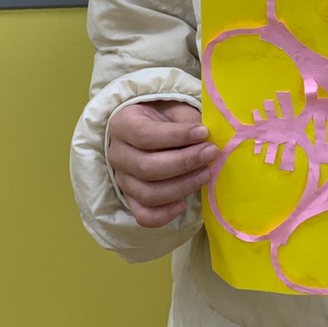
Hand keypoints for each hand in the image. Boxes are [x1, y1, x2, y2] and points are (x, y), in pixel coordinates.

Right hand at [107, 100, 217, 227]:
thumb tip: (207, 137)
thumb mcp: (174, 110)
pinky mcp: (131, 199)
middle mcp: (117, 154)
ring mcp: (122, 180)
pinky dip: (164, 215)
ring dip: (182, 186)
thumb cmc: (166, 118)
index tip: (203, 132)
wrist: (154, 129)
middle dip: (184, 162)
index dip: (176, 136)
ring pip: (148, 193)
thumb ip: (188, 121)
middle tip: (211, 153)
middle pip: (147, 168)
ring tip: (206, 174)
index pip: (145, 135)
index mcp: (122, 125)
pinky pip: (143, 216)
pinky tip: (184, 204)